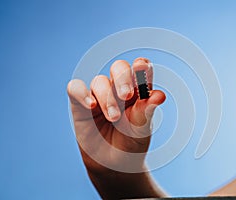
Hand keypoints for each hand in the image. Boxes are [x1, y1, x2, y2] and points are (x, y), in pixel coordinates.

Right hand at [67, 57, 165, 176]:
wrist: (114, 165)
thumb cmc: (131, 144)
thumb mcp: (141, 130)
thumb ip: (147, 112)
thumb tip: (160, 95)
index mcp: (138, 91)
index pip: (140, 69)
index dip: (141, 65)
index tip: (141, 68)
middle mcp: (118, 89)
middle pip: (119, 68)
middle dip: (122, 78)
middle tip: (127, 96)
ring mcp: (99, 96)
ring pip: (100, 81)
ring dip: (107, 98)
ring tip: (114, 118)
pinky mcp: (81, 105)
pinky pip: (75, 88)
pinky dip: (81, 93)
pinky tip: (91, 106)